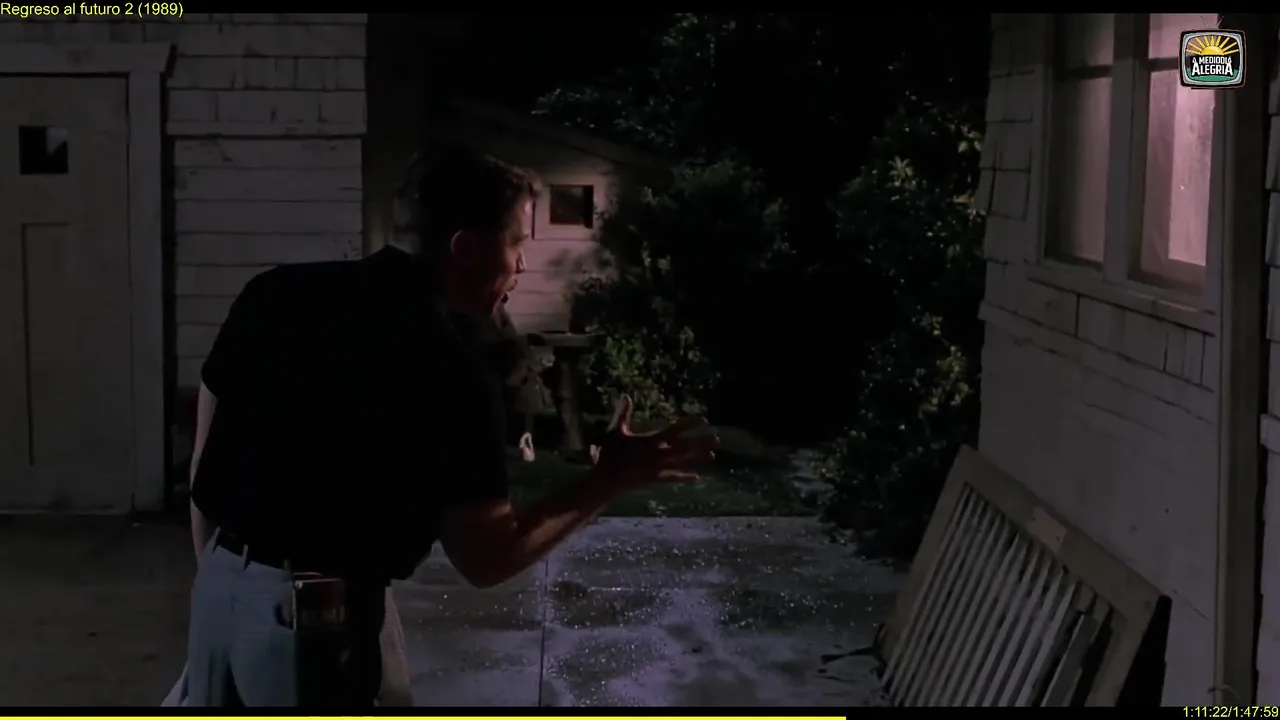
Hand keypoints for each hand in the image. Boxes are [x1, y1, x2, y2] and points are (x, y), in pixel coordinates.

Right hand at [592, 395, 716, 490]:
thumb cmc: (610, 453)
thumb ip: (623, 413)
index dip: (690, 424)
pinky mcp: (656, 479)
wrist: (606, 479)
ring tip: (713, 456)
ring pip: (682, 461)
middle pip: (685, 446)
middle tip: (716, 438)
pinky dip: (685, 476)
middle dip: (701, 441)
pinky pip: (673, 477)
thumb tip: (626, 395)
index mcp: (650, 440)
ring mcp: (658, 468)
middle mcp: (658, 453)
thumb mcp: (616, 431)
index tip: (704, 421)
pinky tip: (697, 477)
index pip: (675, 429)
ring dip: (697, 458)